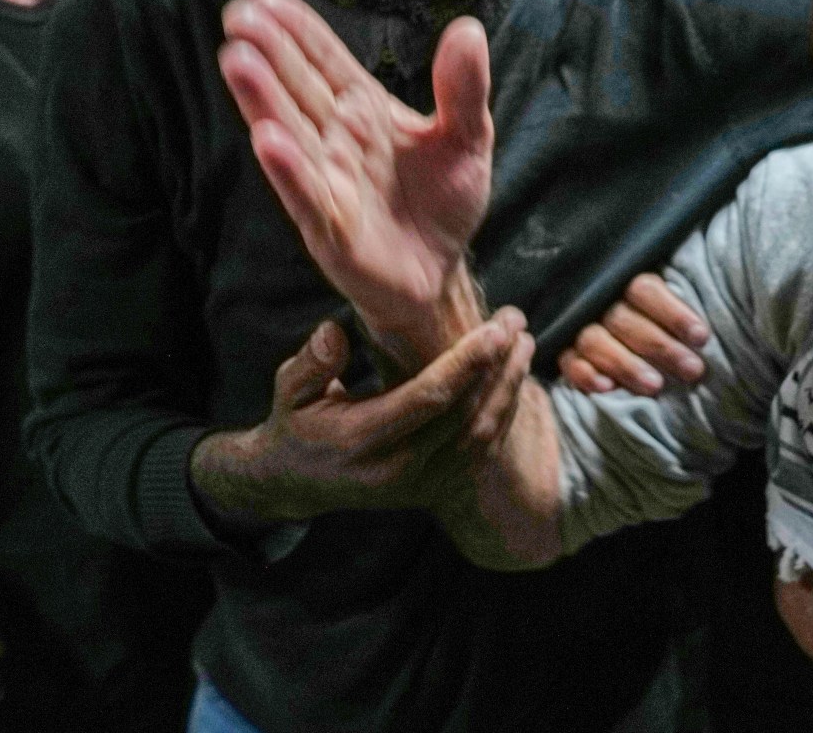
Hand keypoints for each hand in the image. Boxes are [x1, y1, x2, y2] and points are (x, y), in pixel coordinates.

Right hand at [191, 315, 532, 523]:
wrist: (297, 483)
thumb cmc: (297, 424)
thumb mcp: (289, 390)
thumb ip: (311, 363)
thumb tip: (333, 332)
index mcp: (362, 441)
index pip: (430, 398)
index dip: (467, 363)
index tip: (494, 328)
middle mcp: (398, 469)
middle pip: (466, 415)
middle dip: (498, 367)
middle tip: (516, 322)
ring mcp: (420, 485)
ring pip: (481, 435)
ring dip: (509, 388)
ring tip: (523, 344)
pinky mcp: (435, 490)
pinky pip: (481, 452)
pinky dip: (504, 414)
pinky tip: (513, 378)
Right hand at [219, 0, 494, 365]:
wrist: (443, 271)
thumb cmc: (444, 200)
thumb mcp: (468, 137)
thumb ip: (464, 88)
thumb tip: (468, 28)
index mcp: (364, 110)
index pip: (325, 61)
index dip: (297, 29)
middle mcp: (336, 140)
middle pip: (298, 89)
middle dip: (268, 53)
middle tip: (237, 14)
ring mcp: (328, 182)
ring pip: (291, 134)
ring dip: (262, 99)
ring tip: (236, 60)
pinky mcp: (331, 228)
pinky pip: (308, 195)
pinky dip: (290, 170)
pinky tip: (268, 140)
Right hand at [558, 274, 710, 395]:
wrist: (597, 321)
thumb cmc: (653, 315)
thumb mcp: (667, 298)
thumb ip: (683, 300)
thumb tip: (709, 328)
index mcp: (625, 280)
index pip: (645, 290)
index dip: (673, 313)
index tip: (702, 338)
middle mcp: (599, 301)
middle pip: (624, 319)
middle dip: (660, 346)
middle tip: (692, 370)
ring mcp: (576, 326)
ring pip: (595, 341)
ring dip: (626, 364)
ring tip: (656, 386)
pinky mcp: (562, 351)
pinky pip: (567, 362)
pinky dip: (585, 375)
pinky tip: (607, 389)